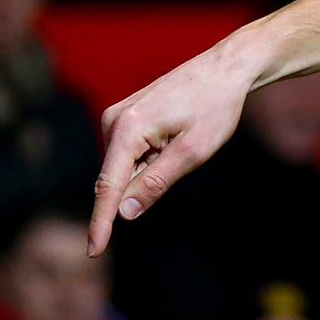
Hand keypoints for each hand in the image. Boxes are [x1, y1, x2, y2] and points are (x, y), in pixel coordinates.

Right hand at [90, 40, 260, 254]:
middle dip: (145, 183)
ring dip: (153, 167)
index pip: (108, 187)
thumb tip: (126, 214)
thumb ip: (156, 182)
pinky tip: (177, 135)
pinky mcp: (125, 118)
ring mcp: (117, 117)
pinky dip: (153, 157)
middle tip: (185, 149)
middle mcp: (113, 121)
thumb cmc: (215, 107)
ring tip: (184, 137)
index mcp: (127, 128)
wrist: (225, 68)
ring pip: (127, 166)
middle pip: (119, 177)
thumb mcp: (194, 151)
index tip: (93, 251)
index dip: (101, 222)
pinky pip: (132, 153)